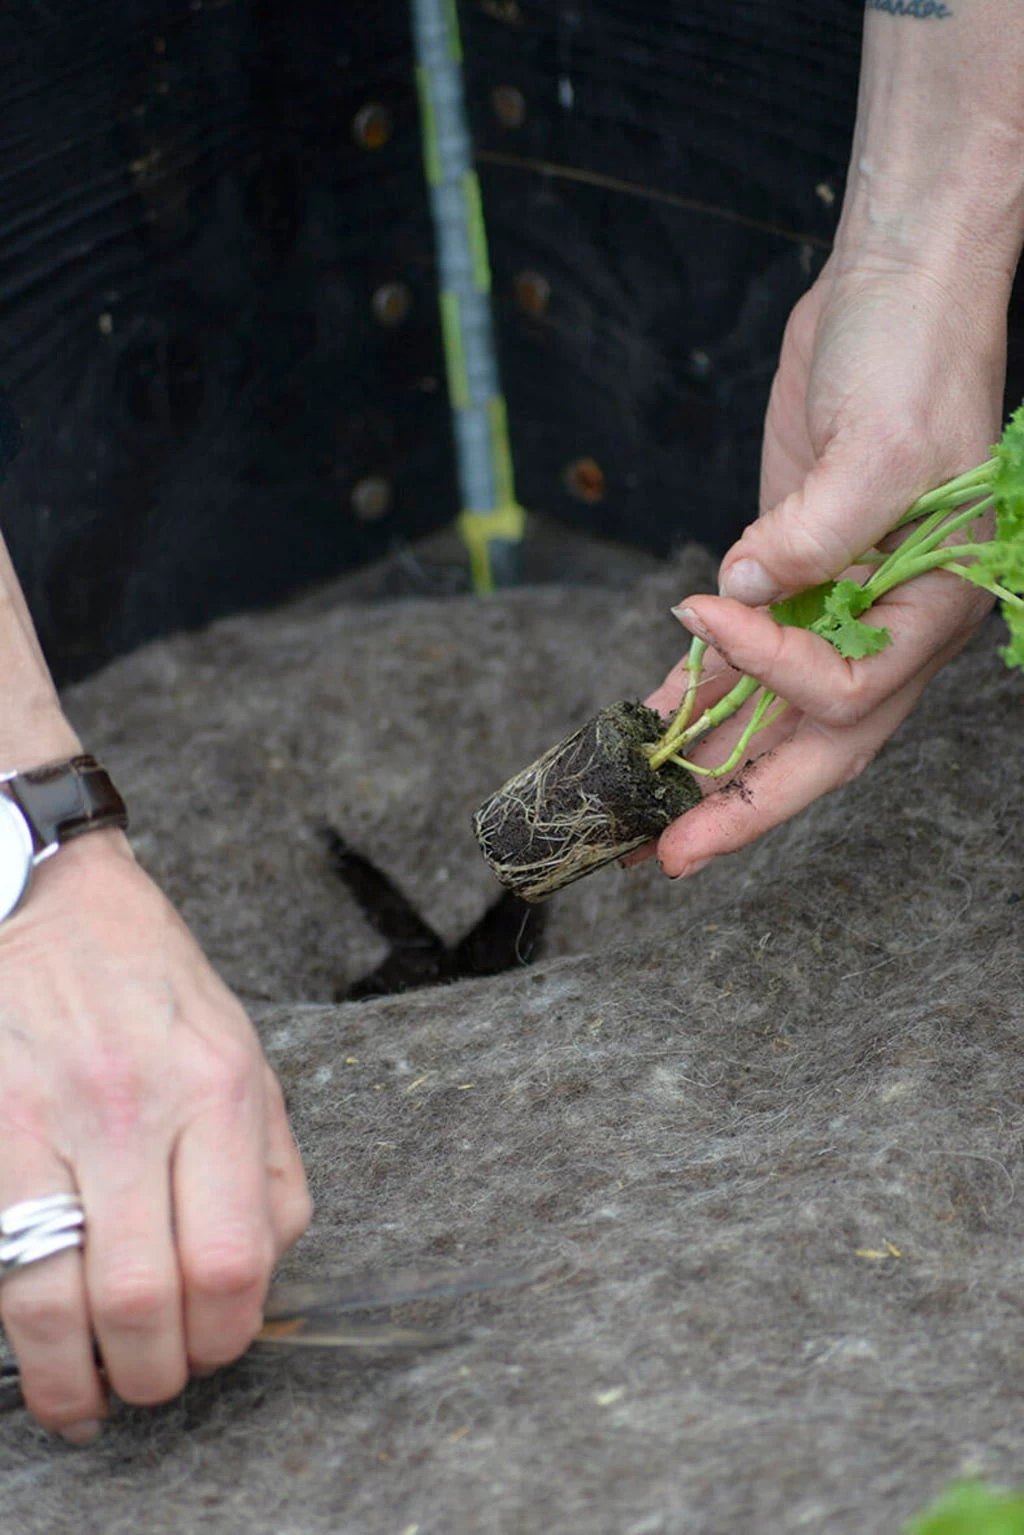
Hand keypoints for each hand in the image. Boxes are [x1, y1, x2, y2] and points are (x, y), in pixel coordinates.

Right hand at [0, 831, 311, 1441]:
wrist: (51, 904)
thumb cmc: (155, 985)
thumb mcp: (244, 1053)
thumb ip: (268, 1163)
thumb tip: (263, 1274)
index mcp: (218, 1088)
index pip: (231, 1260)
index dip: (226, 1335)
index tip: (216, 1349)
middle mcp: (134, 1108)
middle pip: (145, 1299)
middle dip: (156, 1373)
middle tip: (156, 1379)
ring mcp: (46, 1123)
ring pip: (55, 1303)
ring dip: (76, 1381)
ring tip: (90, 1397)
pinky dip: (20, 1333)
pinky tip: (37, 1354)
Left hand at [640, 253, 1006, 876]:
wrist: (890, 293)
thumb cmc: (913, 357)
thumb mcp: (882, 444)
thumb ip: (820, 531)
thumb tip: (742, 589)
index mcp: (931, 609)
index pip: (848, 687)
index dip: (772, 672)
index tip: (705, 616)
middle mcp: (883, 625)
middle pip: (813, 747)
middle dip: (738, 806)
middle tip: (665, 856)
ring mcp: (831, 607)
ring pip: (766, 717)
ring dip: (701, 771)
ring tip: (628, 827)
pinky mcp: (781, 576)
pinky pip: (735, 661)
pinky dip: (692, 699)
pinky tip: (644, 737)